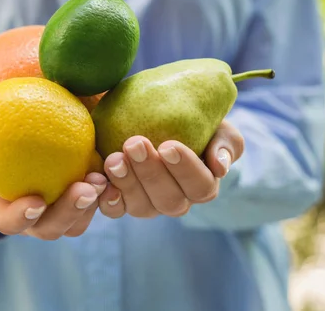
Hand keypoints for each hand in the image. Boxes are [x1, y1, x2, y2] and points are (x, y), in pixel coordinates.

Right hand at [0, 136, 105, 239]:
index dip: (21, 218)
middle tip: (85, 189)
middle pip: (52, 227)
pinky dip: (105, 187)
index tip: (35, 202)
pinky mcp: (75, 191)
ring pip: (78, 218)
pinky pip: (94, 197)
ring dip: (92, 203)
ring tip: (103, 179)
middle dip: (69, 213)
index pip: (9, 222)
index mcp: (0, 212)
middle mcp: (31, 217)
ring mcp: (55, 207)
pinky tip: (112, 164)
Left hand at [97, 120, 244, 218]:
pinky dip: (106, 198)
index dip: (186, 170)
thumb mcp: (215, 123)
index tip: (169, 145)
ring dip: (127, 183)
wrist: (150, 114)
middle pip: (169, 200)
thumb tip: (220, 167)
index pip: (201, 186)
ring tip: (114, 158)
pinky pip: (114, 210)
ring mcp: (147, 204)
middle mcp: (176, 200)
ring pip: (140, 207)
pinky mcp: (121, 202)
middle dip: (151, 173)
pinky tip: (98, 180)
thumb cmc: (189, 118)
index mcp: (202, 185)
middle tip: (135, 144)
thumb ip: (225, 141)